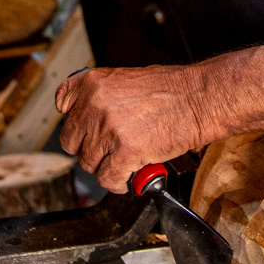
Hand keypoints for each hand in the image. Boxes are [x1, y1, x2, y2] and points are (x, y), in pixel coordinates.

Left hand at [55, 64, 205, 192]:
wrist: (200, 98)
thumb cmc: (173, 89)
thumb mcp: (126, 80)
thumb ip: (103, 98)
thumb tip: (92, 120)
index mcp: (93, 83)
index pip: (63, 103)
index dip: (74, 120)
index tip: (83, 128)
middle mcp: (95, 104)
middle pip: (71, 140)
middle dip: (89, 148)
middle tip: (106, 150)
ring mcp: (108, 129)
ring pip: (88, 163)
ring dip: (105, 167)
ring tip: (122, 162)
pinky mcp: (125, 152)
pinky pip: (107, 179)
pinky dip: (117, 184)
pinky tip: (128, 178)